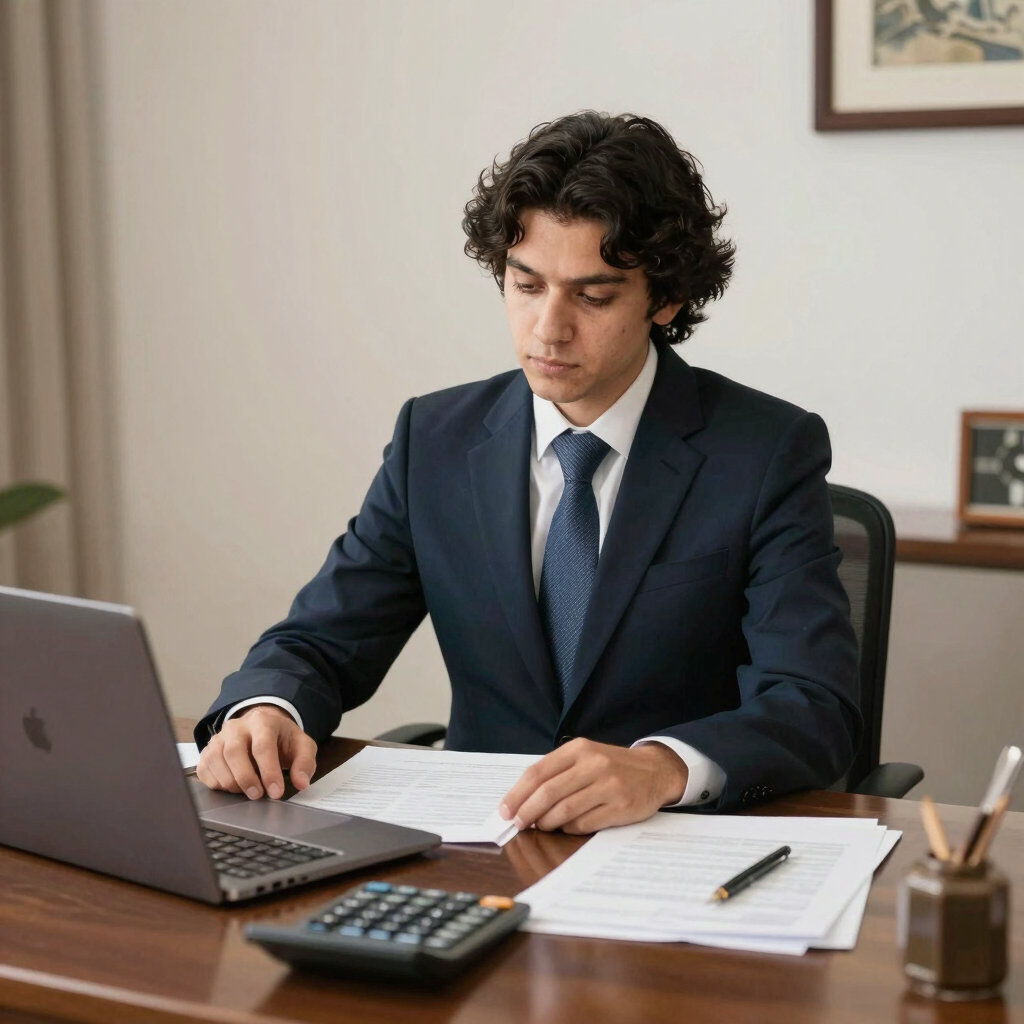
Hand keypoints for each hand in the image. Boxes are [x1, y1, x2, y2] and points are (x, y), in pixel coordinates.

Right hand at [196, 705, 316, 799]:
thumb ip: (305, 762)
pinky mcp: (207, 751)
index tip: (276, 792)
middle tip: (258, 796)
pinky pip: (204, 769)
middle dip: (246, 778)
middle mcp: (236, 726)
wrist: (262, 727)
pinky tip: (232, 788)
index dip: (269, 772)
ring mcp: (219, 738)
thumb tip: (301, 783)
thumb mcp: (301, 746)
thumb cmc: (281, 739)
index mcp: (262, 721)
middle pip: (234, 752)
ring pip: (216, 760)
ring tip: (246, 792)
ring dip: (231, 782)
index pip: (262, 746)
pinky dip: (216, 783)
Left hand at [498, 739, 687, 834]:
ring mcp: (609, 785)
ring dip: (547, 823)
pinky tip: (567, 827)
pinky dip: (569, 828)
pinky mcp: (621, 806)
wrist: (654, 771)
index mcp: (579, 749)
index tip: (505, 810)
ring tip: (542, 826)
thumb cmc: (611, 767)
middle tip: (517, 825)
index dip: (517, 794)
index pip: (538, 772)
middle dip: (526, 812)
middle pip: (548, 793)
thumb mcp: (585, 757)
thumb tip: (522, 801)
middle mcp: (594, 764)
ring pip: (564, 810)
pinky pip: (584, 823)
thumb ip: (556, 774)